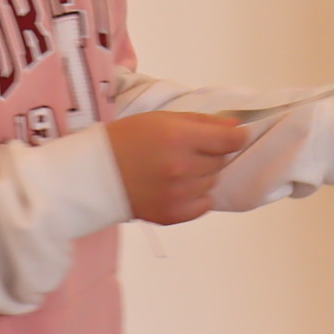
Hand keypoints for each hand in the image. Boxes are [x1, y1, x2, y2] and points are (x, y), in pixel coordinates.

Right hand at [105, 111, 247, 225]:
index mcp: (179, 138)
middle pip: (221, 161)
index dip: (236, 136)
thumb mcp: (163, 119)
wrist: (96, 174)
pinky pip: (204, 204)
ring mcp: (179, 195)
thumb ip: (202, 122)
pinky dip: (197, 196)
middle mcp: (182, 168)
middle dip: (211, 153)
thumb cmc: (128, 138)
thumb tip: (236, 127)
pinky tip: (178, 187)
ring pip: (212, 182)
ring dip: (202, 174)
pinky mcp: (173, 215)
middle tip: (188, 150)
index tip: (234, 136)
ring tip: (177, 169)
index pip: (229, 140)